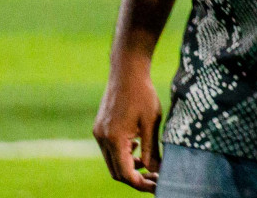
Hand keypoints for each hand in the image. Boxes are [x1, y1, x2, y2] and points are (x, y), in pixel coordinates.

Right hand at [93, 63, 161, 192]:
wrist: (126, 71)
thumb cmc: (143, 93)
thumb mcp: (152, 122)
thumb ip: (152, 148)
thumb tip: (157, 170)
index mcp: (114, 139)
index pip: (125, 173)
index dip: (140, 183)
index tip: (157, 185)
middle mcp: (102, 139)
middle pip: (116, 171)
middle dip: (136, 178)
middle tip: (156, 179)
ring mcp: (99, 133)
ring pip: (112, 161)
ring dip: (129, 167)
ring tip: (150, 165)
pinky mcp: (100, 128)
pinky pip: (110, 150)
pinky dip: (124, 155)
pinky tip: (139, 148)